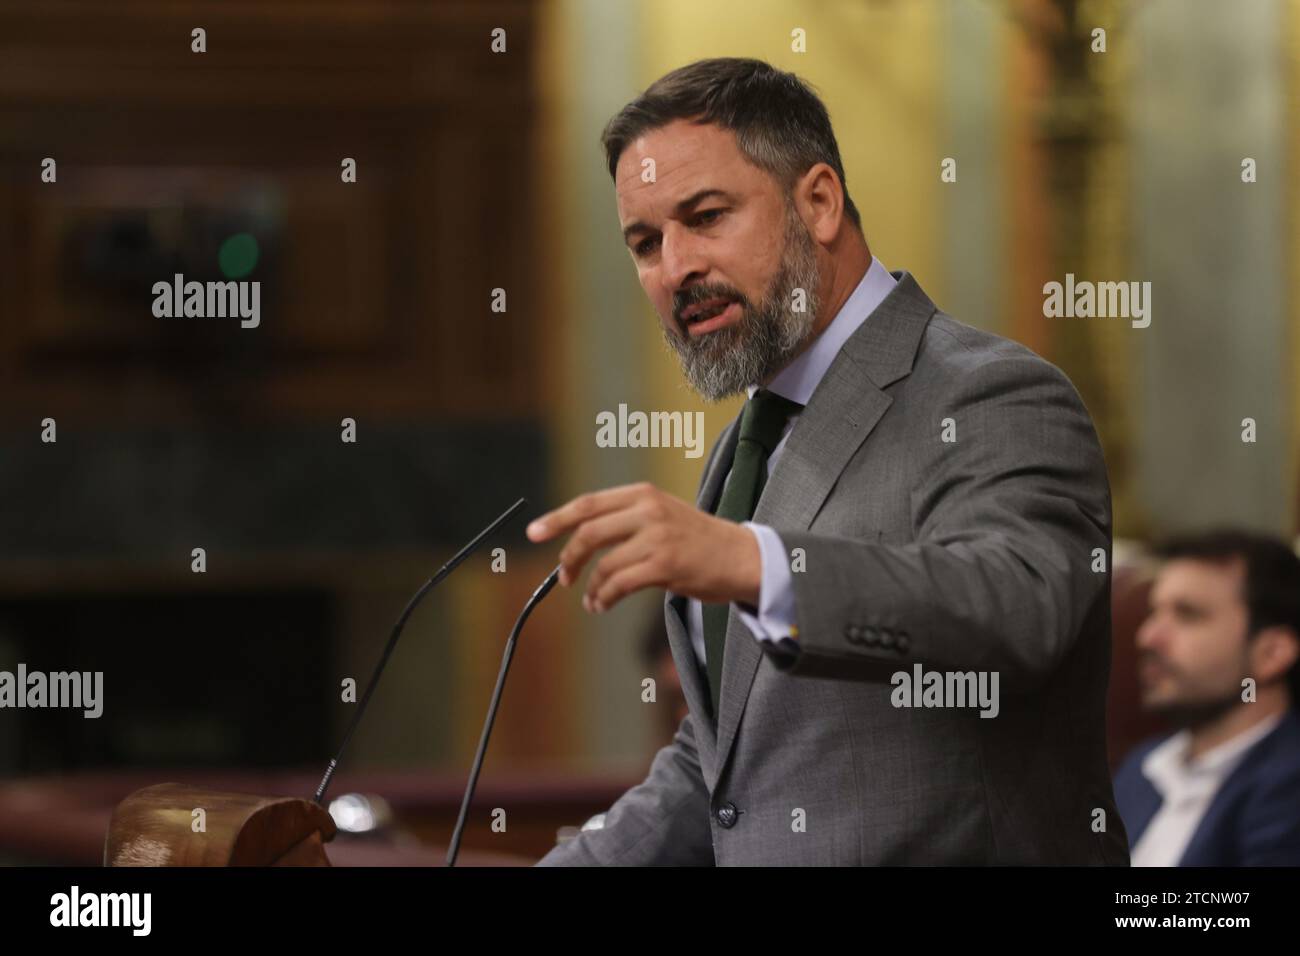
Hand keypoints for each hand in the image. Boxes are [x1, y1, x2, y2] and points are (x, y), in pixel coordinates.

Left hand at [525, 482, 761, 613]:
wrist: (743, 557)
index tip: (534, 532)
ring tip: (591, 599)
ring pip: (603, 564)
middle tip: (563, 577)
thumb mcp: (664, 515)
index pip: (589, 503)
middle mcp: (648, 510)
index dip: (557, 518)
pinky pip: (619, 584)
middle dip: (568, 558)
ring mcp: (657, 536)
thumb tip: (584, 540)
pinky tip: (603, 604)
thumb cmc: (701, 541)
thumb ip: (628, 520)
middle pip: (588, 532)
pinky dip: (604, 597)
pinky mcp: (664, 564)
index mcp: (644, 494)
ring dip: (590, 587)